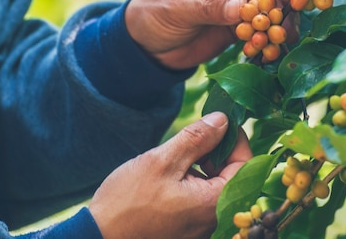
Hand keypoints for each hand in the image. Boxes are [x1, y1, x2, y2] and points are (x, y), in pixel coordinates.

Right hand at [89, 112, 251, 238]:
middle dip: (218, 151)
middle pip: (233, 175)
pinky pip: (202, 200)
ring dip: (204, 166)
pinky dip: (193, 181)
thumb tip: (222, 119)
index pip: (245, 164)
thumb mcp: (162, 161)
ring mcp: (201, 227)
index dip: (236, 138)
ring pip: (216, 186)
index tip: (220, 121)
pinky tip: (172, 175)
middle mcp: (214, 219)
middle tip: (195, 135)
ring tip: (178, 155)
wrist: (100, 237)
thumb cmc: (128, 202)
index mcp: (214, 203)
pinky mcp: (188, 229)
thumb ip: (196, 139)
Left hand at [125, 0, 287, 68]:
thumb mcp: (178, 8)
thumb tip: (242, 8)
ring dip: (282, 15)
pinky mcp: (244, 20)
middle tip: (286, 15)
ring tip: (282, 35)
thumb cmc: (154, 15)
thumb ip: (210, 6)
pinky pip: (266, 23)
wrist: (148, 46)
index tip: (269, 2)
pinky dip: (271, 34)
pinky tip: (269, 50)